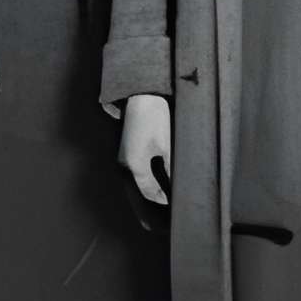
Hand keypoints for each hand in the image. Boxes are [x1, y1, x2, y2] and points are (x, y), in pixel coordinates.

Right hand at [119, 94, 172, 208]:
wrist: (141, 97)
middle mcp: (125, 163)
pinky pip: (135, 168)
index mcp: (135, 165)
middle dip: (154, 195)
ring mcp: (124, 155)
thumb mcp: (166, 146)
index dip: (161, 199)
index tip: (173, 204)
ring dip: (149, 185)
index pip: (149, 192)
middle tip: (169, 199)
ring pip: (137, 178)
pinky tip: (156, 173)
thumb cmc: (154, 119)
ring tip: (164, 189)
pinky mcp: (126, 148)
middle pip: (141, 187)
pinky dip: (145, 174)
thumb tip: (176, 183)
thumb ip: (170, 168)